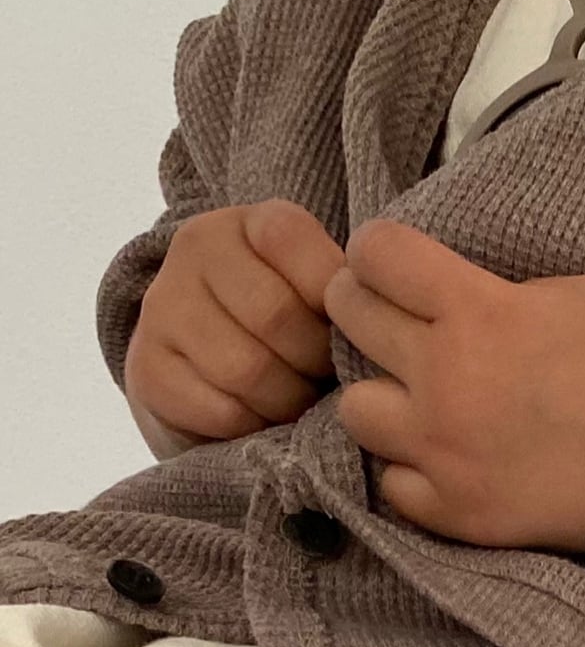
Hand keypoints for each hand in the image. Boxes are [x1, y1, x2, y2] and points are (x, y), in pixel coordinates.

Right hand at [124, 199, 344, 448]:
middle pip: (275, 315)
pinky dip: (253, 425)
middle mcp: (196, 250)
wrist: (210, 373)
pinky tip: (260, 418)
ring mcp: (162, 307)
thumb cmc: (292, 330)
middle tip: (326, 378)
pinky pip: (218, 409)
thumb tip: (377, 322)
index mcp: (250, 222)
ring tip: (299, 401)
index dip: (332, 298)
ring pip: (246, 369)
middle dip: (316, 362)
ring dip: (287, 400)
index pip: (291, 241)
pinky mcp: (145, 369)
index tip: (346, 329)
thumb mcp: (322, 294)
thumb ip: (347, 292)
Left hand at [324, 219, 584, 553]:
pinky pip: (391, 483)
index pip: (376, 255)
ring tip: (419, 399)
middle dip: (367, 307)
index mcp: (481, 313)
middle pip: (348, 320)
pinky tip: (447, 455)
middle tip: (400, 321)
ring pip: (353, 409)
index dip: (382, 252)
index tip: (397, 264)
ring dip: (382, 396)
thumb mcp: (583, 289)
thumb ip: (501, 288)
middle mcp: (448, 381)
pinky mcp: (460, 514)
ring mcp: (447, 454)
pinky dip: (412, 467)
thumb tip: (446, 290)